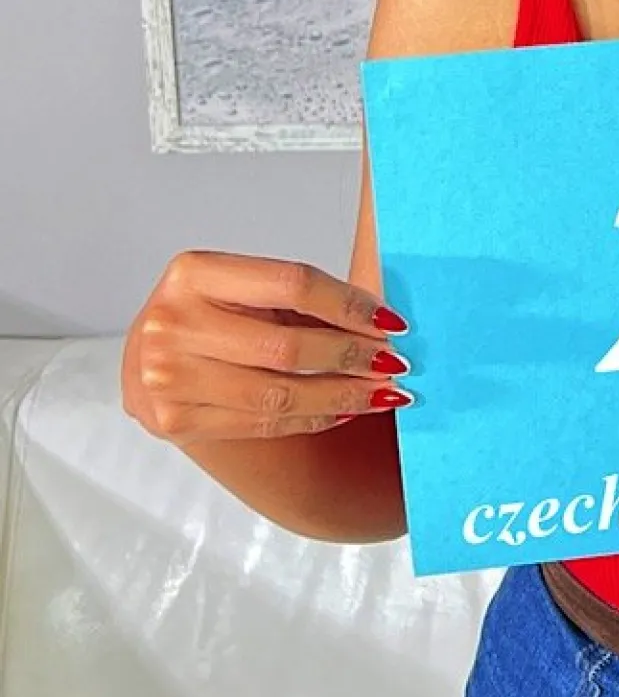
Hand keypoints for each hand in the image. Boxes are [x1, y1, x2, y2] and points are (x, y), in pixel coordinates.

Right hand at [122, 251, 412, 445]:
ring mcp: (167, 377)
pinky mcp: (174, 421)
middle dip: (354, 356)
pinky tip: (345, 410)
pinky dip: (313, 418)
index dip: (350, 304)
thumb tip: (382, 315)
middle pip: (288, 346)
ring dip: (343, 396)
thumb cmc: (205, 312)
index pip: (293, 284)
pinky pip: (263, 424)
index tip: (391, 320)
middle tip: (396, 362)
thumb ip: (297, 295)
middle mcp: (172, 323)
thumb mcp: (239, 285)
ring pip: (280, 395)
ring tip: (382, 393)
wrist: (143, 357)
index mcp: (194, 273)